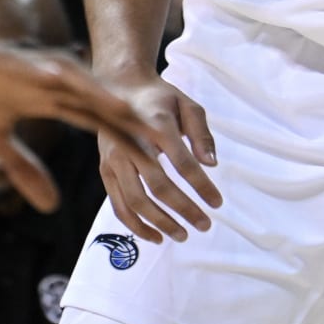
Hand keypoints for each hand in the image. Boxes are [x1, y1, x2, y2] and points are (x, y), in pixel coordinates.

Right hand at [0, 18, 154, 211]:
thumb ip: (24, 167)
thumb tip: (51, 206)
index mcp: (49, 103)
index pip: (102, 128)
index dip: (134, 148)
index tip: (171, 171)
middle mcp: (50, 86)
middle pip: (106, 112)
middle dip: (140, 133)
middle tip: (182, 154)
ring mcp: (32, 72)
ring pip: (88, 91)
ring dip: (118, 108)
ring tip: (154, 123)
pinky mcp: (11, 62)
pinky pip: (45, 72)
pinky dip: (71, 81)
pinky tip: (93, 89)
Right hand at [94, 74, 223, 244]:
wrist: (119, 87)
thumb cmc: (160, 98)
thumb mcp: (187, 105)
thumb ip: (201, 133)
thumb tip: (211, 164)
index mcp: (156, 124)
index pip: (182, 162)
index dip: (201, 186)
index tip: (218, 203)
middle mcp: (131, 143)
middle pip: (158, 186)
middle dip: (184, 210)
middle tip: (205, 225)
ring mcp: (114, 159)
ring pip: (135, 201)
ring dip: (160, 223)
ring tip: (182, 235)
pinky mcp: (105, 171)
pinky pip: (119, 205)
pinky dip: (136, 226)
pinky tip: (155, 236)